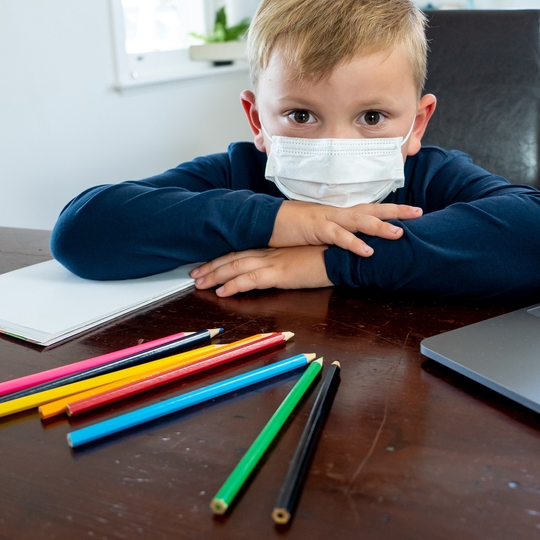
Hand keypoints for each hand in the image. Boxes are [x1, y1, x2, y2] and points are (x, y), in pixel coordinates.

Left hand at [190, 246, 331, 296]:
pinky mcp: (280, 273)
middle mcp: (270, 252)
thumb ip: (291, 261)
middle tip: (194, 275)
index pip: (243, 251)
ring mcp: (274, 261)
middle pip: (234, 257)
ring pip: (236, 267)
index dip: (224, 258)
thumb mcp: (306, 256)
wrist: (345, 255)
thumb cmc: (330, 255)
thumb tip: (283, 269)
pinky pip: (250, 279)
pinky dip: (234, 285)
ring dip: (215, 275)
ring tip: (200, 284)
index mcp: (276, 248)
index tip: (209, 264)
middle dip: (212, 266)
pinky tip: (222, 292)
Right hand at [269, 201, 421, 256]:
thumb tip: (354, 242)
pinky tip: (368, 251)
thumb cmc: (292, 227)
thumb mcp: (320, 230)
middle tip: (419, 213)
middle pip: (372, 209)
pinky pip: (339, 237)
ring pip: (359, 221)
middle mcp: (338, 213)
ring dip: (380, 227)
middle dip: (396, 211)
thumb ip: (338, 235)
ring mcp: (328, 219)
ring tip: (400, 234)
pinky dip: (354, 244)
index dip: (392, 209)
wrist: (267, 220)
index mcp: (340, 213)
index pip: (371, 209)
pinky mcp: (316, 229)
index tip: (413, 211)